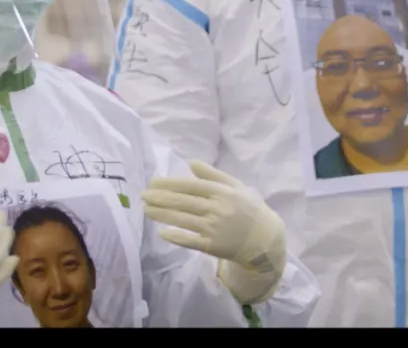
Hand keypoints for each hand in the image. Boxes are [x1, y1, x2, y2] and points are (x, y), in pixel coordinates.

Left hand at [143, 160, 286, 303]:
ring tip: (146, 210)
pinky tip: (162, 232)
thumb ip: (213, 174)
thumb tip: (191, 162)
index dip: (170, 184)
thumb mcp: (236, 186)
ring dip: (162, 215)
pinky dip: (175, 236)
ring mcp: (213, 228)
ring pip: (182, 220)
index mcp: (222, 192)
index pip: (190, 186)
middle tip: (143, 195)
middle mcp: (217, 208)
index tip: (152, 182)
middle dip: (160, 198)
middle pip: (183, 202)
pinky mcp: (212, 246)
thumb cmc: (249, 208)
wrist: (264, 238)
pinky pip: (189, 240)